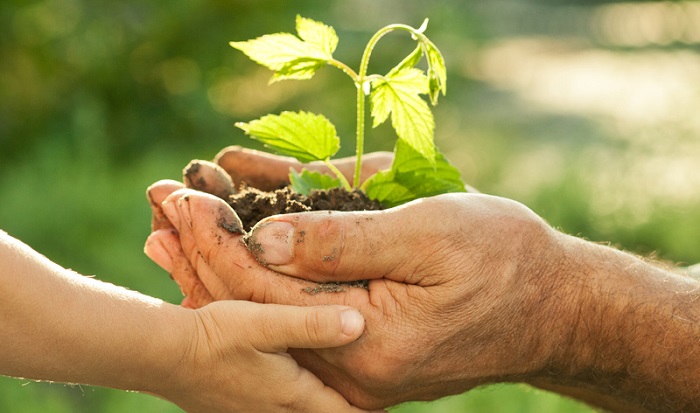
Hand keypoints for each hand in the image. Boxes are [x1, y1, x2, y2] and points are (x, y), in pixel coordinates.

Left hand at [146, 188, 572, 408]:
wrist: (550, 308)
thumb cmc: (502, 260)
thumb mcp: (426, 234)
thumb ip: (342, 242)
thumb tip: (263, 238)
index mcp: (366, 345)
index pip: (264, 296)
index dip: (217, 242)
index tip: (179, 199)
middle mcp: (349, 371)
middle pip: (252, 314)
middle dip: (200, 256)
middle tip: (157, 209)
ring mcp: (352, 370)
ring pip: (264, 321)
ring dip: (216, 271)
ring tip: (169, 234)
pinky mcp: (359, 357)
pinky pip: (290, 322)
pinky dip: (255, 287)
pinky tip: (225, 258)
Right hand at [160, 300, 383, 412]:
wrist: (165, 355)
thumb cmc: (216, 337)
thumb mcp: (267, 323)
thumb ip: (312, 324)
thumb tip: (359, 324)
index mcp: (295, 397)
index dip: (375, 411)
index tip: (396, 395)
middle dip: (353, 406)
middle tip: (381, 383)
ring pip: (308, 412)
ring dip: (327, 401)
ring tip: (351, 383)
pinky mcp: (244, 407)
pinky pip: (285, 408)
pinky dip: (303, 399)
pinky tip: (302, 378)